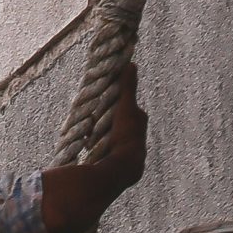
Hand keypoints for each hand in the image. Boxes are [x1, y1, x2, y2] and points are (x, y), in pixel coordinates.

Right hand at [105, 63, 147, 188]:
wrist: (122, 168)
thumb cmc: (125, 135)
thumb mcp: (125, 108)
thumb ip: (128, 87)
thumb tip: (131, 63)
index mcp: (139, 125)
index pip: (130, 111)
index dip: (119, 105)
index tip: (108, 103)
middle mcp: (138, 141)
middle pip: (123, 126)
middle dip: (112, 122)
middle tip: (97, 121)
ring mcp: (130, 155)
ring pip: (116, 140)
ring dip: (106, 138)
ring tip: (93, 137)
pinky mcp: (121, 168)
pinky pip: (111, 154)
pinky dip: (103, 151)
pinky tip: (93, 151)